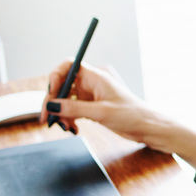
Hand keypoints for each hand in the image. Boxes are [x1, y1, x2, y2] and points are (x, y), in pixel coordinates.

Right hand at [40, 61, 180, 154]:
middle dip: (53, 101)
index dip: (55, 78)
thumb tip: (52, 106)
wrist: (148, 127)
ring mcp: (91, 95)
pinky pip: (73, 110)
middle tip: (47, 118)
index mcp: (95, 76)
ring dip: (61, 113)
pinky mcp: (92, 107)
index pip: (67, 66)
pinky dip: (69, 119)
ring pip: (66, 99)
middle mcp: (91, 83)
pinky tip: (73, 129)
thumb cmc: (132, 115)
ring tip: (65, 127)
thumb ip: (74, 109)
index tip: (51, 95)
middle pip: (63, 85)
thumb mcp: (101, 112)